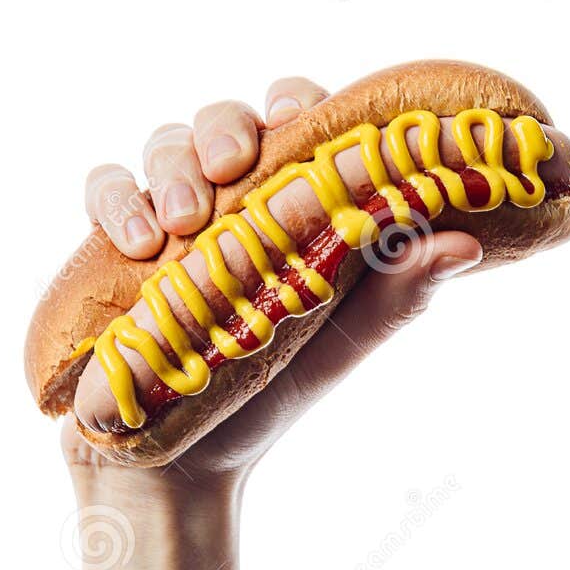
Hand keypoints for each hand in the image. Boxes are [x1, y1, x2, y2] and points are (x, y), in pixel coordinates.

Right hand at [62, 75, 485, 487]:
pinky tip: (137, 242)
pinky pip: (105, 187)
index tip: (297, 114)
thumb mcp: (335, 347)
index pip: (296, 125)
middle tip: (233, 165)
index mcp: (288, 209)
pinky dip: (117, 200)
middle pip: (225, 122)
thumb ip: (394, 295)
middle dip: (226, 128)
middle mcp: (229, 202)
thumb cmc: (266, 399)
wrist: (181, 467)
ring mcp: (168, 220)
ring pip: (164, 145)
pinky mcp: (112, 246)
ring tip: (182, 221)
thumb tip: (464, 243)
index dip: (296, 102)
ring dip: (172, 166)